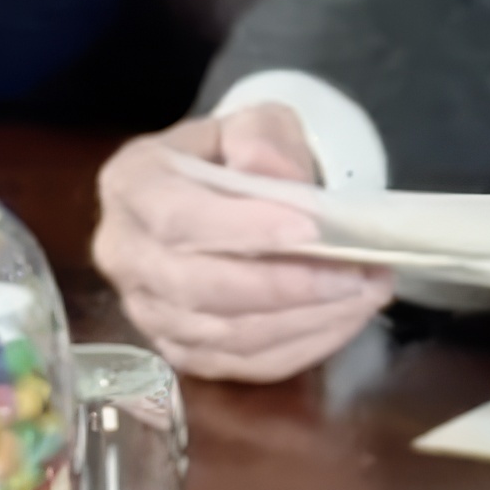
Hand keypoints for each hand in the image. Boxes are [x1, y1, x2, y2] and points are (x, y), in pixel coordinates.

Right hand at [92, 101, 392, 382]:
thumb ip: (262, 140)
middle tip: (356, 273)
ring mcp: (147, 311)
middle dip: (284, 286)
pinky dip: (298, 347)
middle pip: (197, 287)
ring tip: (365, 294)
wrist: (222, 197)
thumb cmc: (234, 156)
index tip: (311, 230)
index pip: (178, 217)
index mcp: (132, 184)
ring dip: (302, 320)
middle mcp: (125, 254)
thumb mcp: (251, 124)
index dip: (243, 228)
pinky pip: (240, 364)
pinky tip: (344, 320)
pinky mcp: (179, 351)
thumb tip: (276, 175)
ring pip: (222, 334)